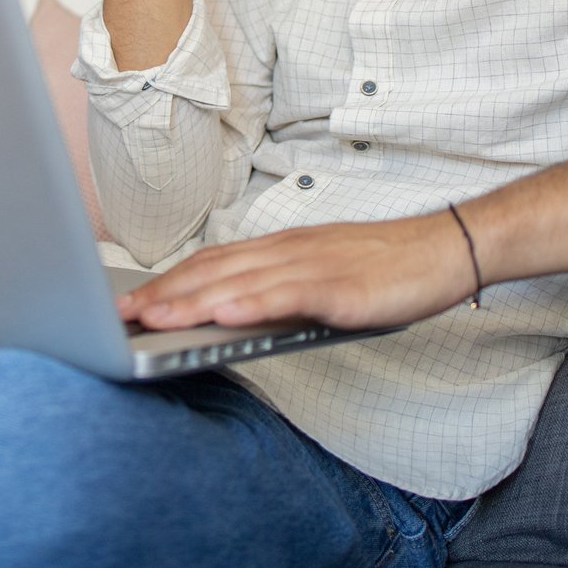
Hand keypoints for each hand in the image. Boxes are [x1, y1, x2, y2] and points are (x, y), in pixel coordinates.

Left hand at [116, 212, 476, 332]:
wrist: (446, 248)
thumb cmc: (387, 266)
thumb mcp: (322, 274)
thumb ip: (279, 288)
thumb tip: (234, 310)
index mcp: (283, 248)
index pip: (212, 262)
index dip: (168, 281)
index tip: (131, 301)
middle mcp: (289, 251)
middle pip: (214, 270)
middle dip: (163, 294)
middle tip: (121, 316)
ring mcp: (314, 267)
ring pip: (241, 283)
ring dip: (192, 301)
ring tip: (153, 318)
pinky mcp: (341, 288)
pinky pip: (288, 295)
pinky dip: (251, 304)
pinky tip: (223, 314)